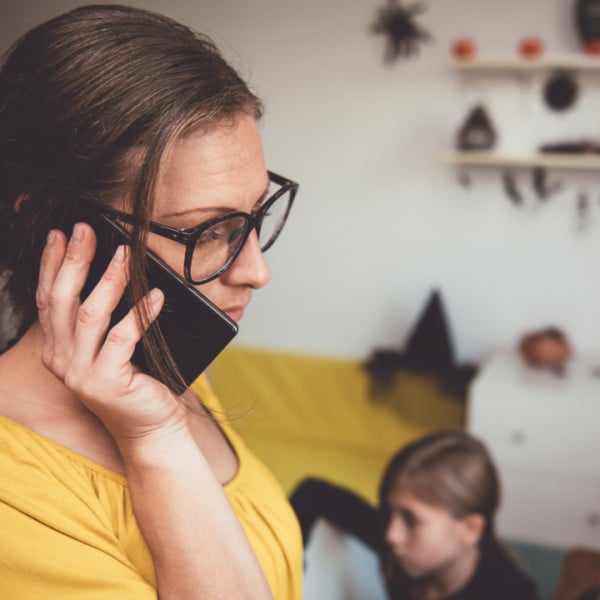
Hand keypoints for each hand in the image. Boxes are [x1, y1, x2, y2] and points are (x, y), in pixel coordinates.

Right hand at [36, 223, 186, 445]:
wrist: (152, 426)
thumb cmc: (136, 381)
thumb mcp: (112, 347)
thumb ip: (104, 319)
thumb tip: (115, 269)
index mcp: (58, 350)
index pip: (49, 299)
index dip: (53, 265)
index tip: (61, 234)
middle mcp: (62, 361)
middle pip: (62, 301)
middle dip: (73, 261)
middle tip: (85, 230)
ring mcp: (81, 374)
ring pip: (90, 315)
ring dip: (108, 280)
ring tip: (124, 254)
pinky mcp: (107, 382)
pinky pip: (124, 337)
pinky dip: (140, 312)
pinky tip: (156, 295)